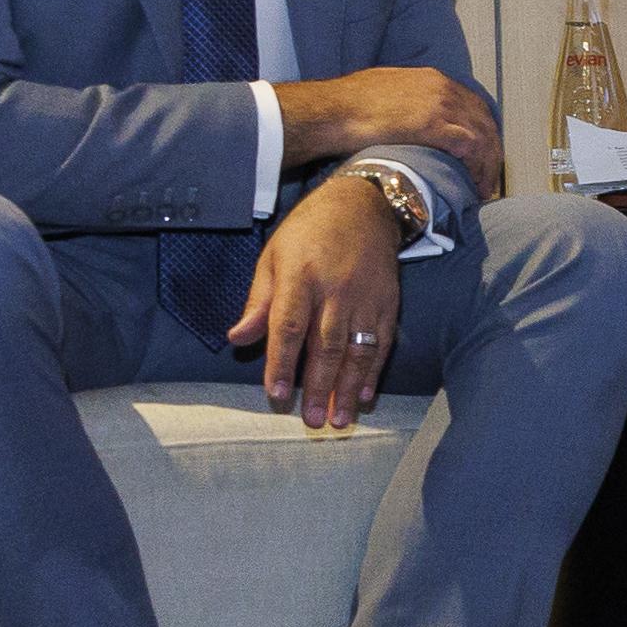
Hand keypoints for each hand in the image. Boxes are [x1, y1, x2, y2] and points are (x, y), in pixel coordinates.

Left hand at [231, 171, 411, 428]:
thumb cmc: (308, 233)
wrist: (363, 206)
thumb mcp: (272, 257)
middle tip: (313, 420)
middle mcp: (336, 289)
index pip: (289, 326)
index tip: (276, 394)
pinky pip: (382, 343)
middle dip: (319, 386)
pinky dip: (373, 372)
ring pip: (357, 349)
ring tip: (340, 419)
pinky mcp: (389, 302)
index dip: (282, 363)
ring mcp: (366, 297)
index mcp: (301, 276)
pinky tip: (364, 396)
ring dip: (348, 388)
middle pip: (326, 345)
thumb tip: (238, 339)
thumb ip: (258, 302)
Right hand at [276, 65, 503, 178]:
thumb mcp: (383, 92)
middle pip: (484, 121)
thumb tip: (407, 118)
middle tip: (487, 179)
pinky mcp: (433, 125)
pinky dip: (476, 168)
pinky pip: (470, 148)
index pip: (473, 106)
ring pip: (482, 136)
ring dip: (486, 166)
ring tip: (482, 190)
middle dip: (490, 152)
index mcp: (432, 79)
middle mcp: (443, 88)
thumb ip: (404, 101)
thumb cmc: (344, 106)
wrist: (329, 111)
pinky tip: (472, 187)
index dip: (481, 132)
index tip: (480, 156)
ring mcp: (440, 105)